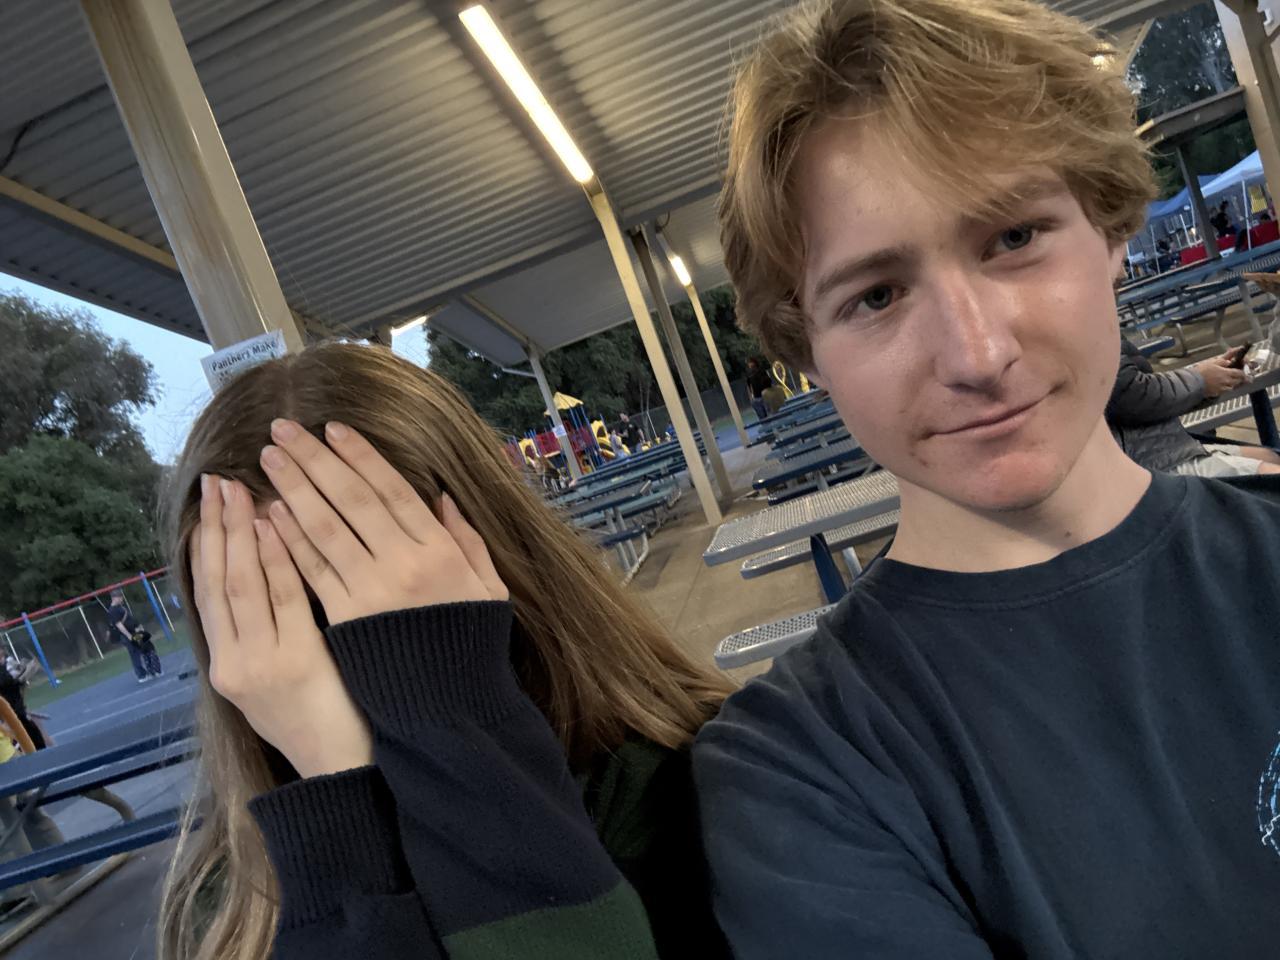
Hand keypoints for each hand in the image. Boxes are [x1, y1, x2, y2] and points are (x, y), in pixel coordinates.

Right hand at [192, 473, 372, 778]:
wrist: (343, 770)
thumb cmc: (323, 718)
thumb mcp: (280, 677)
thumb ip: (268, 630)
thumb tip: (267, 573)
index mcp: (229, 663)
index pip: (208, 592)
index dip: (206, 545)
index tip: (208, 505)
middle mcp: (235, 661)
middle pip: (219, 581)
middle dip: (218, 528)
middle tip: (218, 480)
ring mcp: (263, 662)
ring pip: (244, 584)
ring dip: (242, 532)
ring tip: (243, 488)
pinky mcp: (297, 662)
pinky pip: (284, 599)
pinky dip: (277, 559)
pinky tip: (275, 525)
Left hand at [257, 419, 507, 627]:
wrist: (450, 710)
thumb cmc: (470, 647)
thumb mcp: (487, 589)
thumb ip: (467, 541)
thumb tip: (442, 498)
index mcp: (439, 551)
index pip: (392, 490)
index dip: (361, 456)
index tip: (333, 428)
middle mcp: (403, 564)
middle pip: (352, 500)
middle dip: (315, 460)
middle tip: (281, 429)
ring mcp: (370, 592)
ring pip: (325, 529)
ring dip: (293, 490)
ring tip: (268, 460)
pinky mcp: (344, 619)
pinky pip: (312, 571)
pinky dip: (289, 540)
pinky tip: (269, 515)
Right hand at [1194, 355, 1247, 397]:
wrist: (1192, 383)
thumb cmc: (1200, 372)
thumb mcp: (1212, 362)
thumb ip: (1223, 361)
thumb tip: (1228, 361)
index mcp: (1226, 373)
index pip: (1240, 373)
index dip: (1243, 372)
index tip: (1244, 372)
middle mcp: (1226, 382)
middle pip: (1238, 381)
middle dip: (1240, 378)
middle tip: (1239, 376)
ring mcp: (1221, 389)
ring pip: (1231, 387)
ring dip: (1232, 384)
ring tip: (1228, 381)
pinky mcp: (1215, 393)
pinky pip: (1224, 391)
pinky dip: (1224, 388)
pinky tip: (1220, 385)